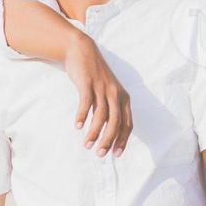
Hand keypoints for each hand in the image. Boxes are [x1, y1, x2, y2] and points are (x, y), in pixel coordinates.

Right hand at [66, 35, 132, 156]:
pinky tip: (78, 126)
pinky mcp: (88, 82)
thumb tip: (106, 133)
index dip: (123, 139)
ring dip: (95, 132)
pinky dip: (82, 115)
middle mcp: (115, 93)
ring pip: (102, 115)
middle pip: (116, 122)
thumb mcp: (106, 93)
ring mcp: (102, 87)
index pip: (127, 123)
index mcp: (123, 98)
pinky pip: (86, 102)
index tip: (116, 154)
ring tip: (87, 145)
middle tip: (100, 154)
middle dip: (109, 140)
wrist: (82, 51)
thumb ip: (108, 110)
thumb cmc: (94, 77)